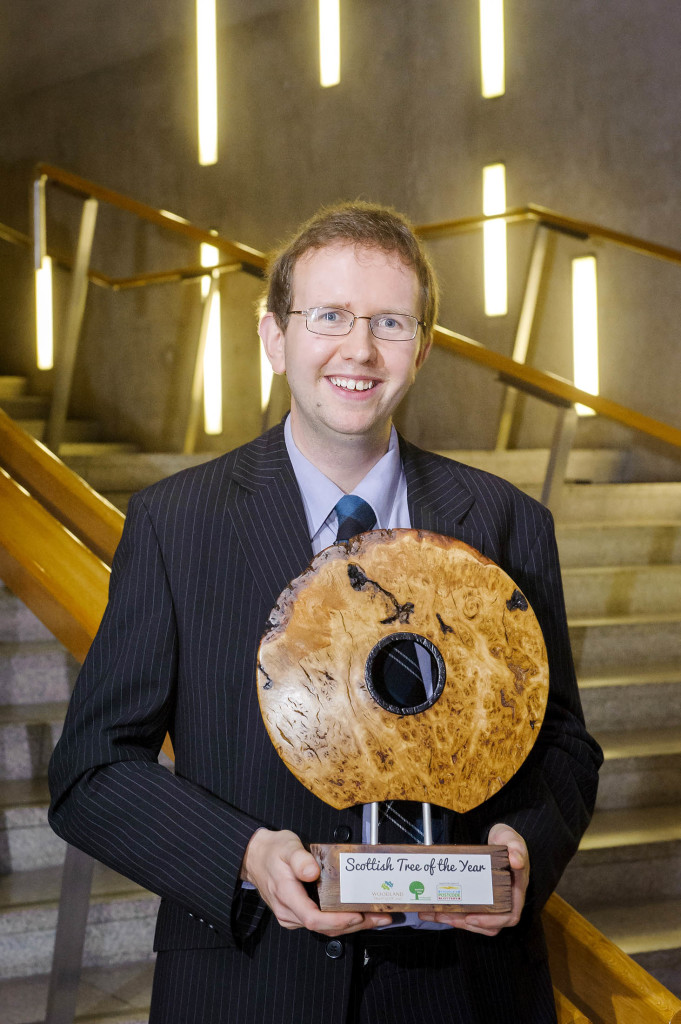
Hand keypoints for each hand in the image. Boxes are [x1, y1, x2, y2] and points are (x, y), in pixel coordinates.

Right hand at [240, 828, 392, 936]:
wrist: (256, 856)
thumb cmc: (273, 851)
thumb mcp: (286, 846)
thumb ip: (299, 859)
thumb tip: (312, 871)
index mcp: (286, 896)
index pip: (313, 918)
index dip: (337, 921)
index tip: (357, 915)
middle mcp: (289, 912)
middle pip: (324, 927)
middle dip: (355, 925)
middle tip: (380, 917)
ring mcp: (292, 916)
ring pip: (325, 928)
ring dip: (351, 925)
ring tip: (376, 917)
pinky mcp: (297, 914)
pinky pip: (321, 923)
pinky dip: (341, 921)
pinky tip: (357, 914)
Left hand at [417, 822, 529, 935]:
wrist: (499, 838)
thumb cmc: (508, 841)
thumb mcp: (512, 839)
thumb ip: (516, 848)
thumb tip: (517, 861)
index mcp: (516, 890)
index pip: (509, 915)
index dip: (491, 921)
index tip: (472, 917)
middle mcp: (505, 900)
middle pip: (488, 923)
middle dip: (464, 922)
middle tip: (444, 915)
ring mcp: (491, 900)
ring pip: (476, 919)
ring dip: (454, 919)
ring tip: (435, 913)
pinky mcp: (479, 897)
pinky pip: (468, 911)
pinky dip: (452, 912)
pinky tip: (436, 909)